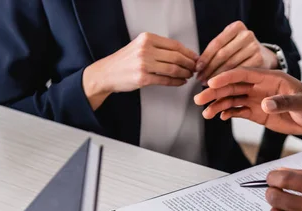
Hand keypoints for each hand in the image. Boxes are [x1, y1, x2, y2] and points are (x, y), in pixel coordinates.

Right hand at [83, 32, 198, 109]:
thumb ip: (158, 48)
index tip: (195, 58)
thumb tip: (182, 53)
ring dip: (184, 73)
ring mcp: (144, 64)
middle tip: (195, 68)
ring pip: (173, 68)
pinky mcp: (143, 78)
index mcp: (146, 38)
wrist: (107, 73)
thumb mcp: (140, 46)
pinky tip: (181, 82)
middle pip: (176, 56)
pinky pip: (165, 80)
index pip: (174, 45)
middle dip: (189, 63)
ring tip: (189, 75)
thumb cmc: (125, 61)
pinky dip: (176, 82)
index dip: (188, 52)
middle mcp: (145, 49)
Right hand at [194, 68, 301, 140]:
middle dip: (215, 92)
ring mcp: (258, 100)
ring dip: (218, 104)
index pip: (244, 74)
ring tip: (205, 112)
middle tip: (199, 99)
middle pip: (233, 87)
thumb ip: (284, 103)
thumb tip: (266, 104)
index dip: (226, 77)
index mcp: (271, 78)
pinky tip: (219, 116)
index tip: (211, 82)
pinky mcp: (258, 113)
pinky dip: (228, 113)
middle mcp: (261, 87)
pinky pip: (239, 111)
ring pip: (233, 100)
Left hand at [196, 21, 278, 83]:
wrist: (266, 57)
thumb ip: (217, 50)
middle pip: (222, 55)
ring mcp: (254, 47)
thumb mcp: (230, 44)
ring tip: (208, 85)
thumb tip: (197, 66)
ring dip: (217, 77)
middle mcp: (246, 35)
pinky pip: (240, 72)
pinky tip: (221, 86)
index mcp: (236, 27)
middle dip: (209, 69)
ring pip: (230, 65)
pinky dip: (229, 81)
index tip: (197, 69)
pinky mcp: (259, 60)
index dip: (205, 57)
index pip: (216, 43)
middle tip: (200, 79)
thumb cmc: (242, 51)